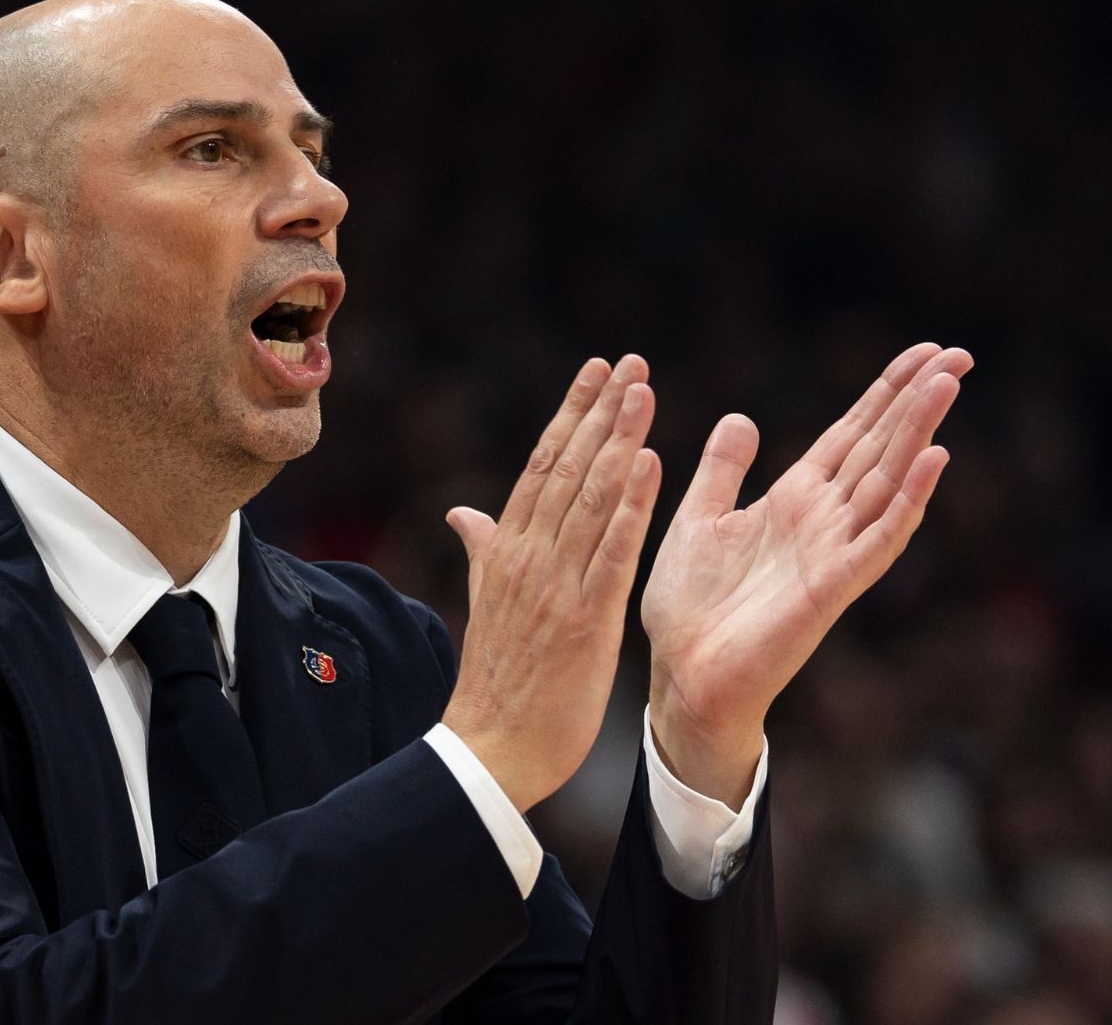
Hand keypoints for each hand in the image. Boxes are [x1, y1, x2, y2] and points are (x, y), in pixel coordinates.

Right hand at [442, 355, 663, 811]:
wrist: (491, 747)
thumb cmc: (496, 680)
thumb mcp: (485, 602)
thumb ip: (481, 549)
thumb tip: (461, 511)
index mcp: (507, 551)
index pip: (542, 466)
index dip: (572, 415)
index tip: (598, 371)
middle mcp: (529, 557)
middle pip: (567, 469)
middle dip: (601, 412)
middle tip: (631, 363)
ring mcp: (556, 586)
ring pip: (590, 500)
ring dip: (619, 443)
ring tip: (643, 394)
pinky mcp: (586, 620)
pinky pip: (611, 554)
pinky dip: (630, 508)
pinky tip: (650, 468)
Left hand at [640, 343, 971, 802]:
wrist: (682, 677)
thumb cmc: (690, 609)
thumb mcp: (698, 520)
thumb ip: (722, 472)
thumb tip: (742, 418)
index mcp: (792, 500)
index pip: (850, 435)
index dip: (884, 394)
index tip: (922, 353)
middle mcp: (822, 521)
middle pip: (880, 448)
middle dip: (916, 401)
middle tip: (960, 354)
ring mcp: (832, 553)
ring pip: (887, 481)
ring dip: (918, 433)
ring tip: (948, 384)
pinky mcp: (832, 588)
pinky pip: (878, 539)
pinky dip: (907, 499)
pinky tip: (932, 459)